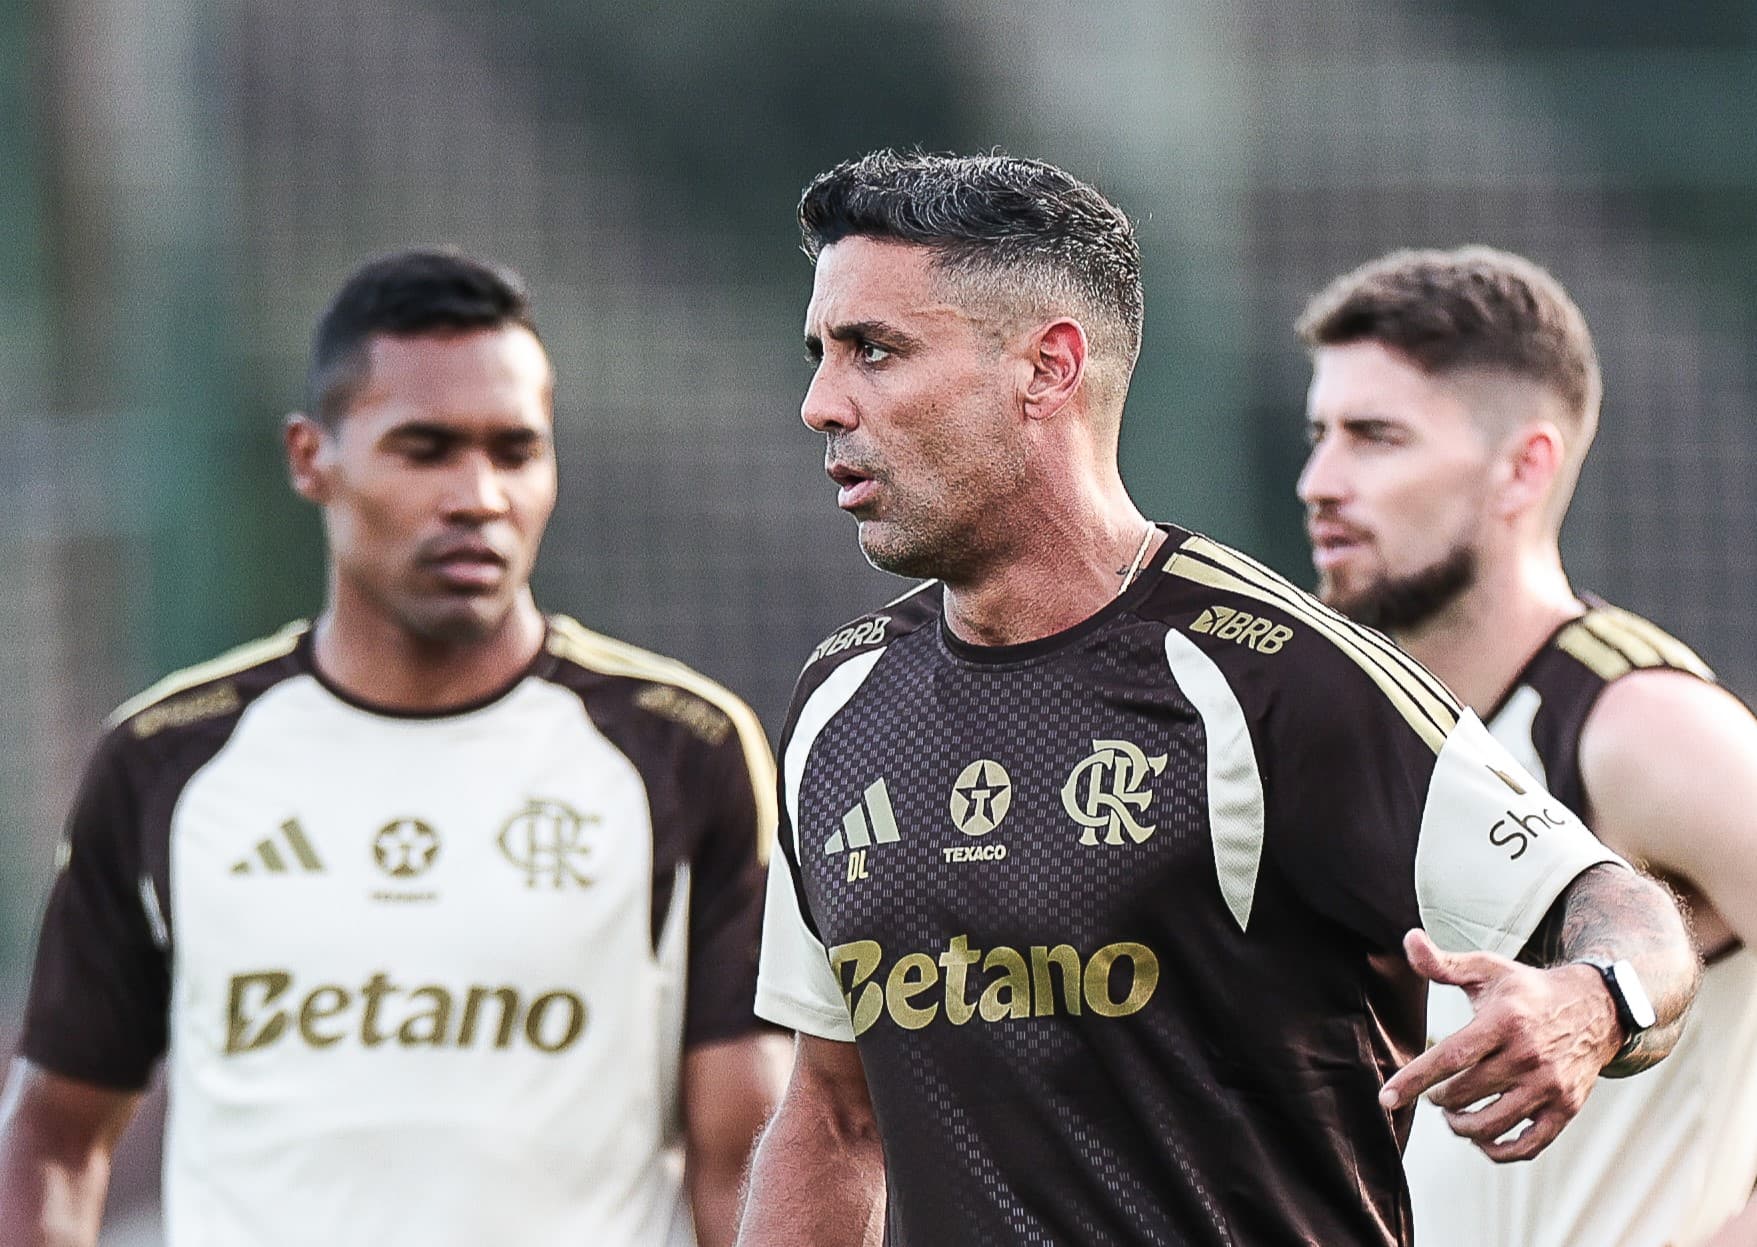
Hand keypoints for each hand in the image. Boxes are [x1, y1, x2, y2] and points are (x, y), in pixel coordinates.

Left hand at [1378, 929, 1621, 1161]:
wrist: (1596, 1008)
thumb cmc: (1528, 990)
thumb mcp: (1487, 969)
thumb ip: (1443, 963)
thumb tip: (1408, 938)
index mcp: (1504, 1021)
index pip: (1450, 1057)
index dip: (1414, 1080)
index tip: (1385, 1098)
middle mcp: (1528, 1056)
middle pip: (1464, 1095)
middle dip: (1437, 1099)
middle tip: (1434, 1093)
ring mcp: (1550, 1086)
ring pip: (1490, 1125)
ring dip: (1460, 1126)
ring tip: (1453, 1114)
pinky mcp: (1566, 1109)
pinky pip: (1526, 1146)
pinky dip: (1497, 1150)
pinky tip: (1482, 1138)